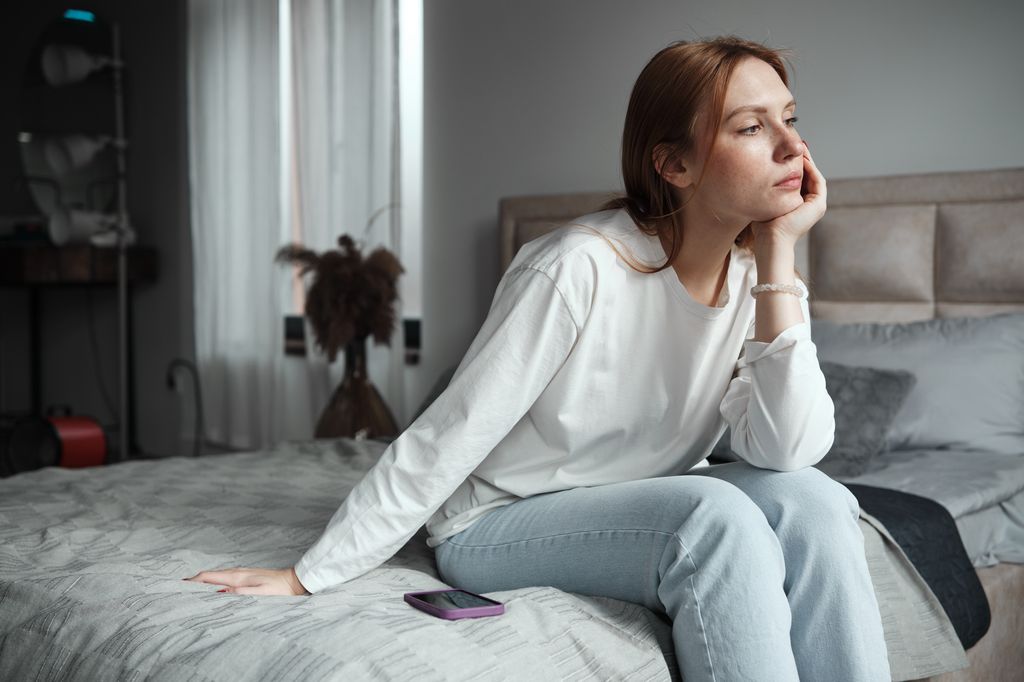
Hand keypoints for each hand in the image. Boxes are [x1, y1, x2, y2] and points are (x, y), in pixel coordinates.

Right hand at [184, 566, 310, 595]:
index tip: (178, 586)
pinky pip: (224, 578)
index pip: (209, 577)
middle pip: (209, 575)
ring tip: (190, 588)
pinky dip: (213, 581)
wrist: (294, 582)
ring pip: (216, 576)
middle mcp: (237, 572)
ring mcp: (241, 573)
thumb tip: (220, 592)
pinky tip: (212, 587)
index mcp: (237, 577)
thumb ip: (240, 593)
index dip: (193, 581)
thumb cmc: (279, 589)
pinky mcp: (246, 576)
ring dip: (203, 581)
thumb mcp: (260, 593)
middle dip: (193, 580)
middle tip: (178, 588)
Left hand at [750, 141, 826, 247]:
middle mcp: (810, 205)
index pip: (799, 180)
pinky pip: (818, 181)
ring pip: (814, 176)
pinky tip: (802, 160)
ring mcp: (816, 205)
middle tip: (796, 145)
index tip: (786, 153)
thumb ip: (767, 191)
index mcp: (799, 205)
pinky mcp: (819, 205)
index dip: (794, 166)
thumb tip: (757, 176)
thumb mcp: (766, 202)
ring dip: (808, 162)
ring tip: (800, 149)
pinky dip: (811, 169)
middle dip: (802, 161)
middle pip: (808, 176)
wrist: (771, 240)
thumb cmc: (763, 226)